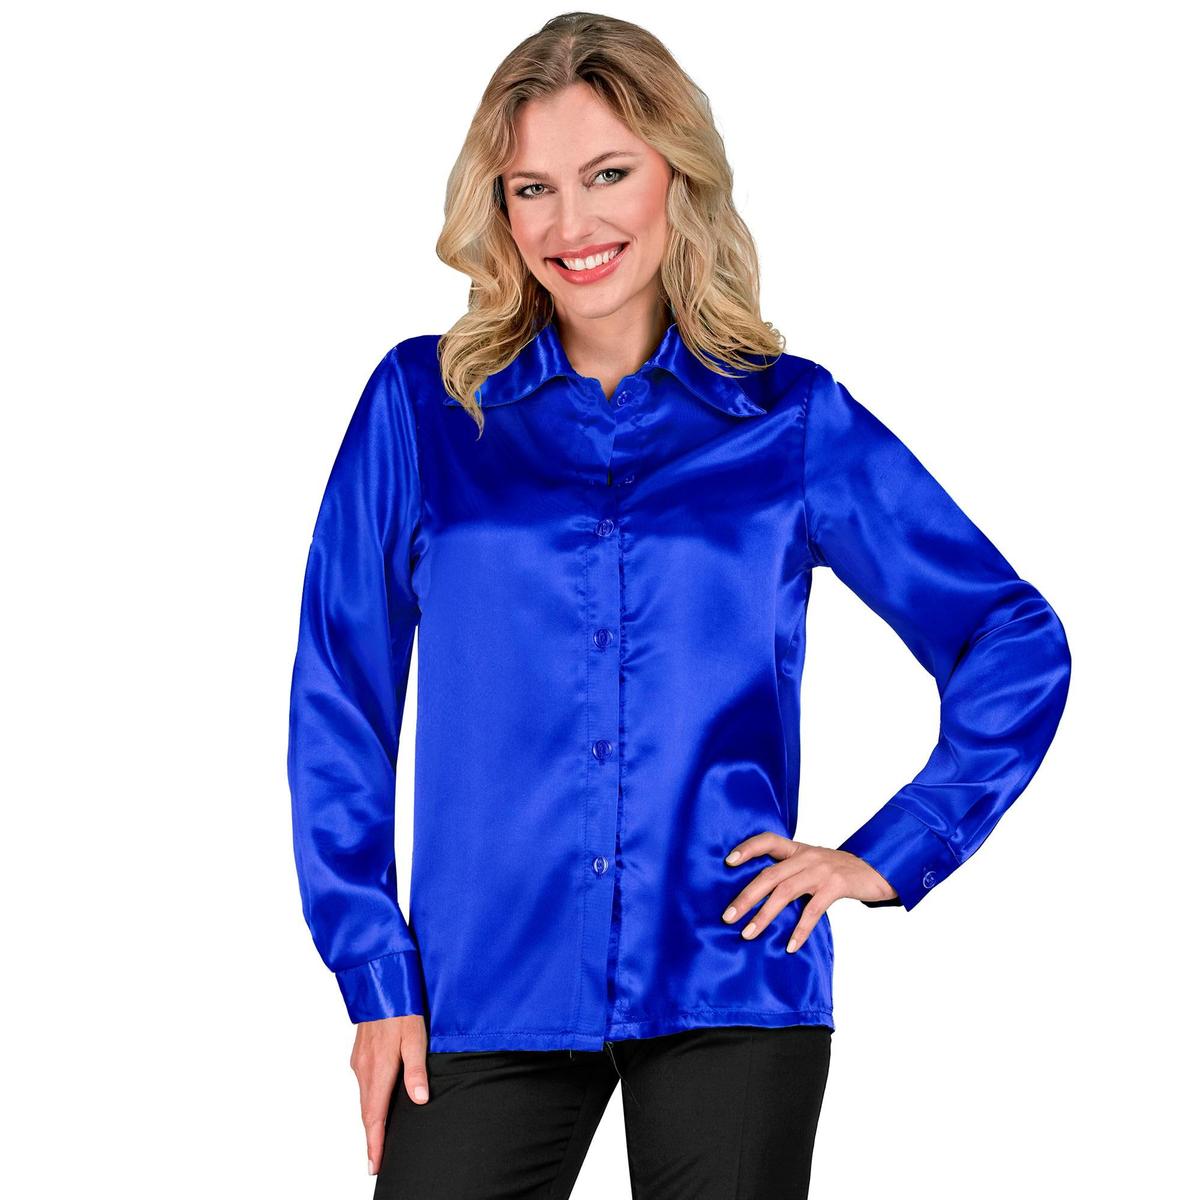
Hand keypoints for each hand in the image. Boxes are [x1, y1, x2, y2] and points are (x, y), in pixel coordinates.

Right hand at [351, 1013, 428, 1175]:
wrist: (378, 982)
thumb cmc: (400, 1007)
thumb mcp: (415, 1036)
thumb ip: (416, 1069)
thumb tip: (420, 1100)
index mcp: (378, 1069)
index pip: (375, 1116)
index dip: (375, 1143)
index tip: (375, 1165)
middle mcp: (364, 1069)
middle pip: (367, 1112)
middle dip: (372, 1138)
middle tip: (376, 1162)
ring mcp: (359, 1061)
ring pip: (365, 1098)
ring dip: (371, 1120)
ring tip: (378, 1138)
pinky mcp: (360, 1053)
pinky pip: (364, 1085)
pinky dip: (369, 1101)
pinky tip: (378, 1103)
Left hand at [722, 834, 898, 952]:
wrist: (879, 870)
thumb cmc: (840, 871)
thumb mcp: (813, 864)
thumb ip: (791, 871)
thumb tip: (759, 894)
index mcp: (798, 849)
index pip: (767, 840)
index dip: (747, 848)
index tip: (727, 862)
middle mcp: (807, 856)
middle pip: (769, 874)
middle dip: (746, 897)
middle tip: (728, 917)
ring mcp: (822, 870)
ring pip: (785, 892)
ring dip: (764, 915)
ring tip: (749, 933)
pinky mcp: (837, 885)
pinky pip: (813, 910)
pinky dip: (800, 929)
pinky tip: (791, 946)